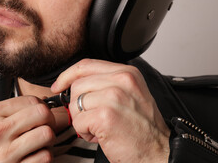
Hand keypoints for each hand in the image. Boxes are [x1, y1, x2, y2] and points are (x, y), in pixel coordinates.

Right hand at [0, 96, 55, 162]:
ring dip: (47, 139)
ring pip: (46, 135)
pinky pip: (44, 157)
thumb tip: (28, 105)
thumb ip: (0, 111)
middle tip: (44, 124)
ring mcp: (6, 153)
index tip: (40, 112)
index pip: (30, 100)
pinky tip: (35, 156)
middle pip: (42, 114)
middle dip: (48, 119)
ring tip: (40, 142)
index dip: (40, 105)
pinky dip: (44, 156)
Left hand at [51, 59, 169, 162]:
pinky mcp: (106, 116)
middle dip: (77, 105)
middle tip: (93, 118)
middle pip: (77, 85)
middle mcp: (122, 80)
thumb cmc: (142, 127)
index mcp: (127, 72)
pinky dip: (85, 132)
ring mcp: (114, 97)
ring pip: (75, 103)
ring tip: (100, 127)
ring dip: (82, 120)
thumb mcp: (129, 94)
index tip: (59, 85)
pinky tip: (100, 135)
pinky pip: (78, 121)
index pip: (86, 65)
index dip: (67, 75)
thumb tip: (74, 82)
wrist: (159, 151)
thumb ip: (105, 82)